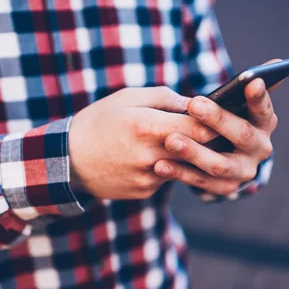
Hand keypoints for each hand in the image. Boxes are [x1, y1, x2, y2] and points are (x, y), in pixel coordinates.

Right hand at [68, 87, 217, 199]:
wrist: (67, 160)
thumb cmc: (99, 122)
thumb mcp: (127, 98)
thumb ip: (165, 97)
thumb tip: (195, 104)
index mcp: (147, 126)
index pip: (199, 127)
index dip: (214, 122)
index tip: (221, 116)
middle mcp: (150, 155)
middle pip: (197, 149)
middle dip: (206, 140)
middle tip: (214, 131)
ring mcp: (148, 177)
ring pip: (183, 165)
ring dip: (186, 155)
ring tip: (178, 142)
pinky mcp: (144, 191)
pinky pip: (166, 177)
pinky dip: (165, 167)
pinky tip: (149, 158)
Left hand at [152, 60, 279, 195]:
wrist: (218, 158)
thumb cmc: (224, 120)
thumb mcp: (237, 104)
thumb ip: (249, 85)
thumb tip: (276, 62)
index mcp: (264, 123)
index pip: (264, 108)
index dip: (259, 96)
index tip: (251, 81)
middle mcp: (260, 149)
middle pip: (241, 134)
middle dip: (217, 119)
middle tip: (193, 104)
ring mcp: (244, 171)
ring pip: (219, 163)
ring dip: (194, 151)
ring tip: (170, 140)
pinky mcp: (225, 188)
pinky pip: (201, 182)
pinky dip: (180, 173)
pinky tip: (160, 164)